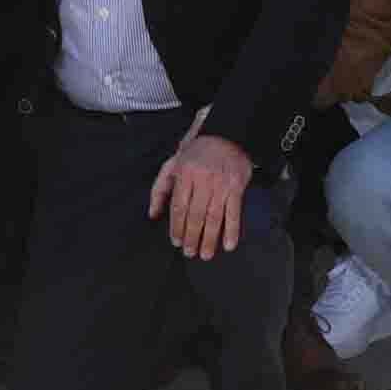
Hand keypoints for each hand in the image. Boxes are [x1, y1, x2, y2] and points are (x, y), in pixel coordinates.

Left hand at [150, 132, 252, 260]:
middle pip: (195, 214)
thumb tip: (153, 214)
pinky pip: (234, 212)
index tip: (175, 241)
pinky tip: (228, 245)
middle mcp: (203, 179)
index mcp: (185, 173)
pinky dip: (232, 230)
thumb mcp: (173, 164)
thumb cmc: (196, 153)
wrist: (227, 135)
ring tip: (205, 254)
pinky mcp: (237, 187)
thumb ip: (160, 189)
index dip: (176, 226)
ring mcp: (221, 184)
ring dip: (209, 239)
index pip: (179, 206)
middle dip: (191, 236)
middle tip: (189, 252)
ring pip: (213, 217)